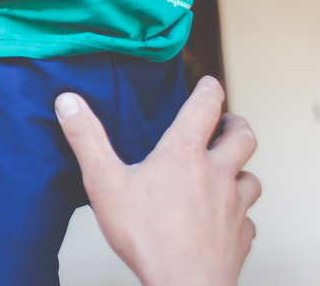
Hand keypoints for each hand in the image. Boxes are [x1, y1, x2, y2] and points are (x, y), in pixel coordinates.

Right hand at [56, 76, 259, 285]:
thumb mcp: (105, 183)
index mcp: (184, 154)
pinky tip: (225, 219)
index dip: (209, 89)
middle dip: (236, 124)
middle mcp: (217, 174)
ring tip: (228, 171)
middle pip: (243, 137)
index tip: (209, 82)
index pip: (205, 107)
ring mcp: (234, 207)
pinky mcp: (240, 237)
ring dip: (241, 170)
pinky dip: (239, 213)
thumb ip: (87, 139)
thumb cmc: (145, 236)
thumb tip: (68, 101)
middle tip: (227, 123)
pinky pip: (247, 219)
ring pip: (251, 178)